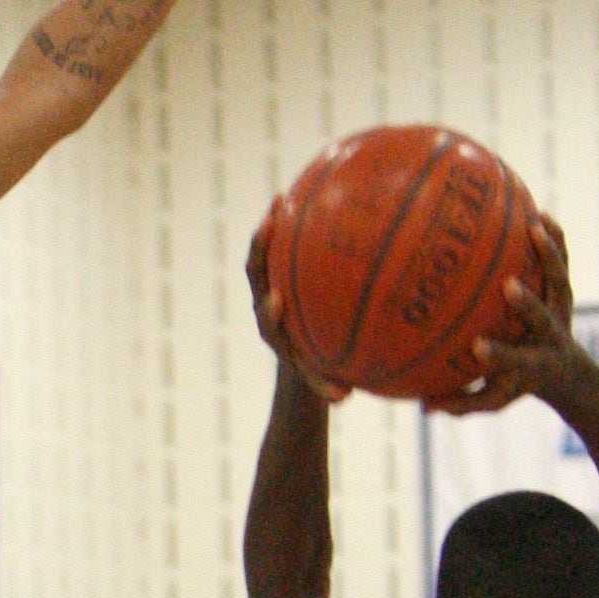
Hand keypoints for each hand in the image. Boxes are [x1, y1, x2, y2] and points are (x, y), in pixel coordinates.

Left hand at [246, 217, 347, 402]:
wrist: (296, 354)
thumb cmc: (311, 370)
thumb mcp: (320, 381)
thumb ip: (326, 388)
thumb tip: (343, 399)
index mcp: (272, 331)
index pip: (265, 320)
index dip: (269, 311)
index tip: (276, 301)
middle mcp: (266, 304)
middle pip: (256, 274)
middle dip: (259, 251)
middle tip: (267, 226)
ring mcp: (270, 285)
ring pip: (265, 254)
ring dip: (270, 227)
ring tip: (282, 198)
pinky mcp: (281, 272)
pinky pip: (286, 246)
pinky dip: (293, 225)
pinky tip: (314, 199)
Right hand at [440, 214, 580, 414]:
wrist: (564, 370)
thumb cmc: (517, 383)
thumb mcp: (492, 399)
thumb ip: (460, 404)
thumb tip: (423, 407)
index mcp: (534, 363)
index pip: (516, 361)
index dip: (499, 355)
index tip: (478, 347)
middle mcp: (552, 335)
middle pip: (543, 318)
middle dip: (528, 304)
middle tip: (509, 287)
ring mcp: (562, 309)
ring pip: (559, 280)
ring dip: (548, 256)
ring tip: (532, 227)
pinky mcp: (564, 291)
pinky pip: (562, 260)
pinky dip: (554, 238)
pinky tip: (537, 211)